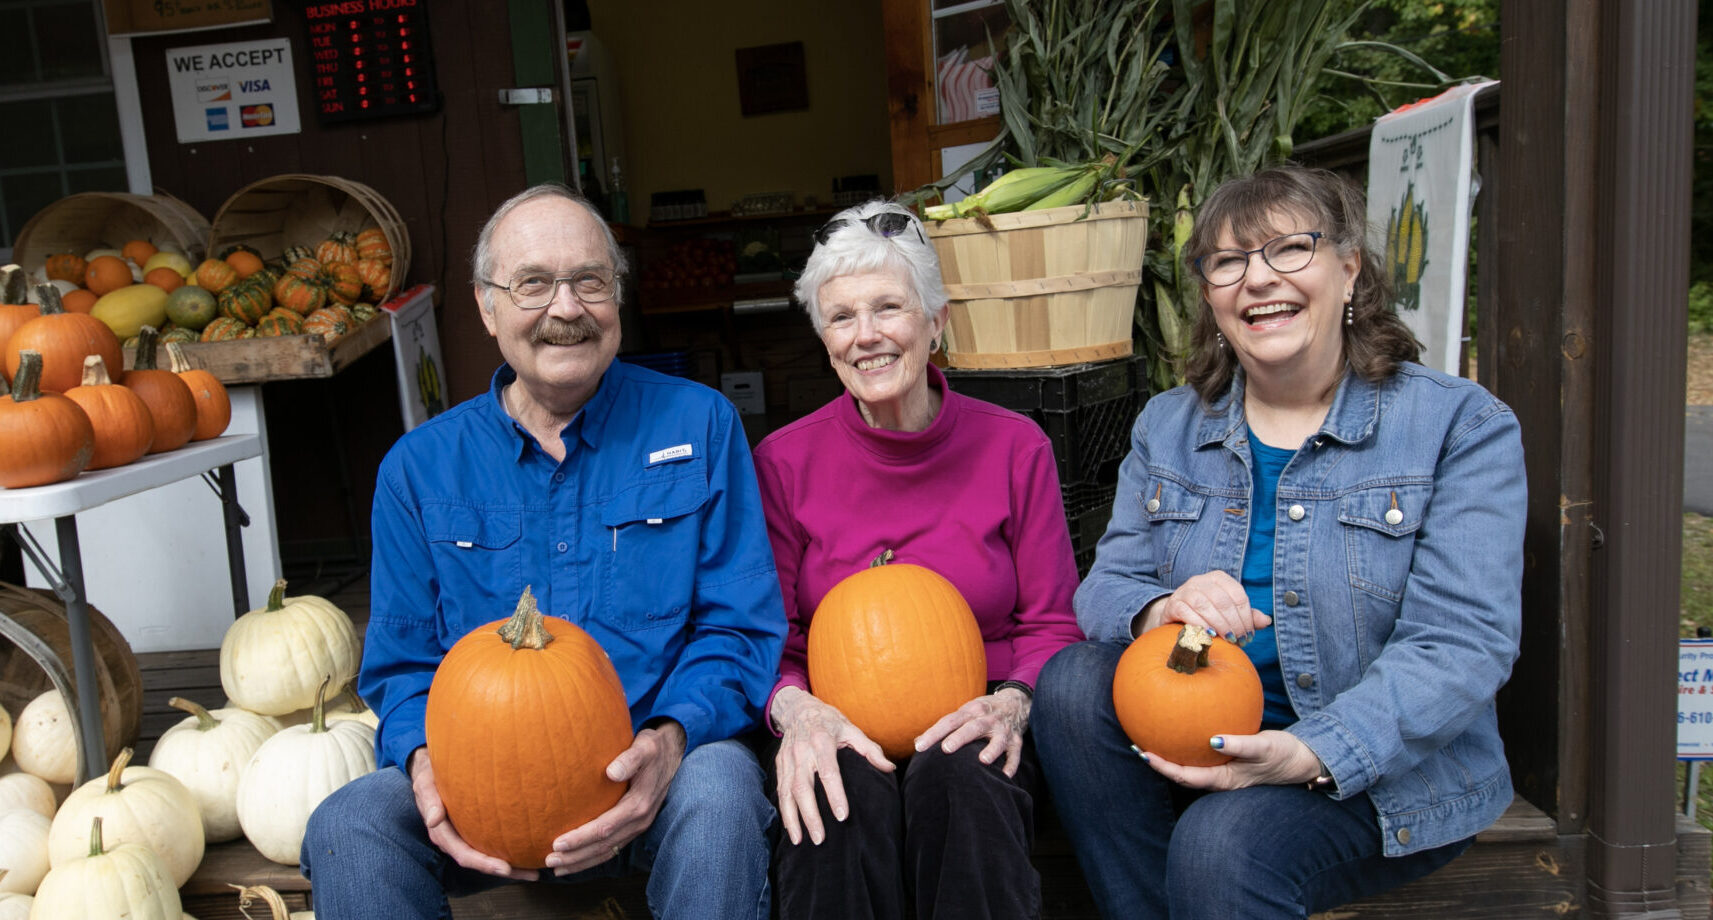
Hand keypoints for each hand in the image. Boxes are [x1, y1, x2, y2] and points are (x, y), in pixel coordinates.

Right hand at [408, 747, 535, 879]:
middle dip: (506, 871)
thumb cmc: (430, 777)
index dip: (484, 864)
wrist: (432, 772)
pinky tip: (530, 852)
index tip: (505, 869)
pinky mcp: (475, 831)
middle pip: (482, 862)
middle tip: (531, 875)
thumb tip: (433, 820)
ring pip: (489, 857)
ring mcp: (466, 837)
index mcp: (443, 834)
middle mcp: (456, 841)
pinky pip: (493, 845)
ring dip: (513, 868)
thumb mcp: (425, 785)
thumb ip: (429, 801)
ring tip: (537, 872)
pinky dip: (510, 851)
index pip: (465, 855)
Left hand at [545, 721, 686, 874]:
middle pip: (604, 846)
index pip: (605, 828)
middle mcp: (639, 820)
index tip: (557, 843)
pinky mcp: (634, 827)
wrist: (671, 753)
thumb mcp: (644, 747)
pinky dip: (593, 857)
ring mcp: (638, 826)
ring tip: (557, 868)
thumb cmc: (653, 749)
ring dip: (582, 862)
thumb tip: (611, 772)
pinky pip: (613, 848)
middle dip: (576, 856)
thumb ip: (629, 759)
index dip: (581, 838)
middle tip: (549, 861)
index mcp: (639, 805)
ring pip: (608, 852)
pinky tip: (576, 861)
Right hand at [771, 686, 893, 845]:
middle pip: (803, 787)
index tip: (843, 816)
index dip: (835, 794)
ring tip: (800, 841)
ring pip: (787, 793)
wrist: (797, 709)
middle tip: (820, 838)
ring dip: (792, 819)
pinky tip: (791, 829)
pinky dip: (784, 812)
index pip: (828, 771)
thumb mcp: (851, 728)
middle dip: (810, 815)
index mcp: (822, 741)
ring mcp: (787, 760)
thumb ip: (870, 749)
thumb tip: (890, 768)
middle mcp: (801, 751)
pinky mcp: (779, 766)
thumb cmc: (829, 721)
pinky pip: (780, 792)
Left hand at [914, 687, 1030, 777]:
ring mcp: (1003, 730)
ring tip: (983, 760)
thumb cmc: (982, 711)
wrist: (1016, 702)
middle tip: (946, 749)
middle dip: (960, 738)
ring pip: (998, 740)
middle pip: (973, 727)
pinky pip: (1015, 754)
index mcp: (970, 711)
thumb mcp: (965, 712)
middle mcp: (987, 718)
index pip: (949, 721)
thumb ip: (944, 727)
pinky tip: (1005, 776)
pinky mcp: (1016, 741)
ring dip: (991, 749)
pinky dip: (1011, 765)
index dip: (934, 733)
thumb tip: (917, 743)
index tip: (919, 746)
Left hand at [1137, 730, 1322, 790]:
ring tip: (1150, 739)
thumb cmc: (1284, 755)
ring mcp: (1223, 771)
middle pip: (1181, 774)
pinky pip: (1201, 756)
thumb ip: (1240, 744)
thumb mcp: (1263, 748)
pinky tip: (1180, 729)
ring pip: (1189, 766)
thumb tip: (1215, 740)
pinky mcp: (1228, 761)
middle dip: (1159, 762)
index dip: (1164, 767)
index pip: (1186, 776)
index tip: (1145, 754)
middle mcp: (1220, 779)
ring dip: (1170, 755)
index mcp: (1224, 780)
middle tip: (1137, 746)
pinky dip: (1187, 745)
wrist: (1304, 759)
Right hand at [1138, 570, 1271, 643]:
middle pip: (1222, 601)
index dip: (1246, 617)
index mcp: (1218, 578)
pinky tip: (1209, 634)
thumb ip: (1246, 616)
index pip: (1238, 595)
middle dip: (1234, 623)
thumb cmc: (1207, 614)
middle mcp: (1201, 580)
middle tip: (1239, 640)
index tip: (1249, 635)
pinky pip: (1187, 612)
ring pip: (1205, 605)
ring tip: (1227, 639)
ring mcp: (1185, 590)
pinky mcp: (1173, 603)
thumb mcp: (1228, 613)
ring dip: (1219, 624)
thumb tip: (1267, 621)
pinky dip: (1200, 624)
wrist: (1175, 615)